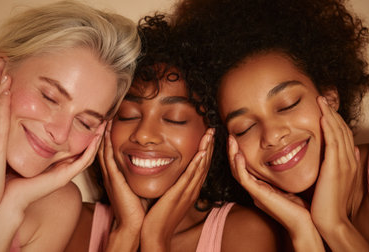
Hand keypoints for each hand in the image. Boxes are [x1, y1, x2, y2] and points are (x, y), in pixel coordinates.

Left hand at [2, 121, 104, 210]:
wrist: (8, 196)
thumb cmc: (10, 175)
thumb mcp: (21, 151)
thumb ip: (26, 139)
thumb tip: (22, 116)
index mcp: (55, 163)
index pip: (75, 147)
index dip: (84, 132)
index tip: (89, 116)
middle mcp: (63, 168)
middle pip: (85, 150)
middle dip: (95, 134)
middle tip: (102, 119)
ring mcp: (65, 173)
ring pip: (88, 155)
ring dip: (97, 140)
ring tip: (104, 125)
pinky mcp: (64, 177)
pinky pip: (83, 162)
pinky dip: (91, 149)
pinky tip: (96, 137)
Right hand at [98, 120, 143, 251]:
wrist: (134, 225)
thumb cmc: (139, 209)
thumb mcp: (139, 187)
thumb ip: (142, 175)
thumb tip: (153, 164)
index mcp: (117, 175)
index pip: (112, 152)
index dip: (111, 138)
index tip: (113, 123)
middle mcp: (112, 174)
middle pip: (105, 148)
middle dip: (105, 133)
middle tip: (105, 116)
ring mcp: (111, 176)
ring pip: (104, 150)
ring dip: (104, 135)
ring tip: (105, 119)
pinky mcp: (114, 179)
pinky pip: (107, 157)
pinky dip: (107, 144)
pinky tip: (107, 133)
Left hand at [140, 128, 214, 251]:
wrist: (155, 234)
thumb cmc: (160, 217)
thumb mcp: (170, 196)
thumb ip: (173, 184)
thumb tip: (172, 172)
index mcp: (190, 189)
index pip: (201, 166)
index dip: (206, 150)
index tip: (208, 136)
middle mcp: (192, 189)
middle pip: (204, 164)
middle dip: (210, 146)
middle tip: (213, 129)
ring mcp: (187, 192)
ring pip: (200, 167)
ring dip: (206, 150)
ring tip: (210, 134)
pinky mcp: (179, 195)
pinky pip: (190, 177)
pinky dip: (197, 164)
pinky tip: (201, 153)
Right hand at [227, 135, 323, 250]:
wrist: (305, 223)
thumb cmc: (302, 206)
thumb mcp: (291, 185)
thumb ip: (285, 174)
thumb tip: (289, 157)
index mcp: (262, 187)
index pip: (245, 167)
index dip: (240, 153)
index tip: (240, 138)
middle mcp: (255, 189)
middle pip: (237, 168)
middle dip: (232, 152)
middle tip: (230, 136)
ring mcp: (255, 192)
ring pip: (236, 172)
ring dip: (232, 155)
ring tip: (231, 140)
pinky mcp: (258, 195)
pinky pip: (244, 179)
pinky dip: (239, 166)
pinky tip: (238, 155)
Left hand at [310, 97, 368, 250]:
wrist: (330, 221)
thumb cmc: (327, 204)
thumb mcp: (332, 182)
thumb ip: (335, 167)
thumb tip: (341, 155)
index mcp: (347, 163)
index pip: (342, 135)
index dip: (334, 121)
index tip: (324, 109)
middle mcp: (348, 160)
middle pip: (342, 129)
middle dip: (333, 113)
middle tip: (323, 98)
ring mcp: (344, 162)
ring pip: (339, 131)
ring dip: (330, 114)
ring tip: (321, 100)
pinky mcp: (335, 166)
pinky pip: (334, 141)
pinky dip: (330, 127)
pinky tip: (323, 116)